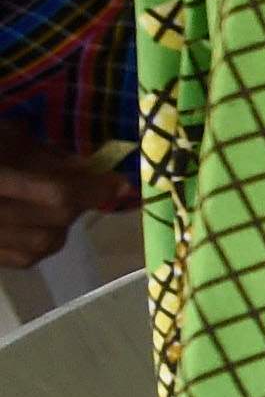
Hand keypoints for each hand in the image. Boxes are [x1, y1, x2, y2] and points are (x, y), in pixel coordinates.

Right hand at [0, 149, 127, 269]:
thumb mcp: (6, 137)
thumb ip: (45, 155)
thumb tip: (90, 168)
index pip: (55, 192)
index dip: (93, 190)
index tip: (122, 183)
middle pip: (53, 220)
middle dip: (78, 203)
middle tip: (87, 186)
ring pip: (44, 244)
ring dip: (61, 223)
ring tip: (56, 202)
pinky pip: (25, 258)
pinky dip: (41, 242)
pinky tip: (37, 223)